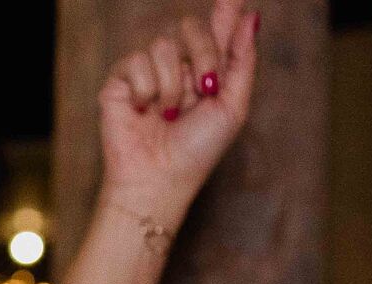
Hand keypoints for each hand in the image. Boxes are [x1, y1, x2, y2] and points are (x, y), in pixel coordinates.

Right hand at [97, 0, 258, 230]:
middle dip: (204, 54)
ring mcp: (147, 73)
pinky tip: (145, 111)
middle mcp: (177, 67)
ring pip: (162, 44)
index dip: (225, 12)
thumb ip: (242, 60)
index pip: (216, 30)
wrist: (159, 180)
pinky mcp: (120, 82)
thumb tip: (251, 15)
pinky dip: (146, 89)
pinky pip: (136, 60)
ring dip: (172, 84)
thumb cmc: (197, 152)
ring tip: (169, 115)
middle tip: (205, 89)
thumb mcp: (233, 106)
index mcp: (205, 71)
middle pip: (190, 27)